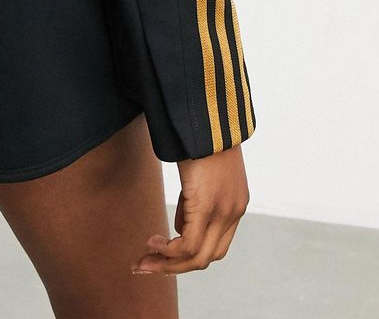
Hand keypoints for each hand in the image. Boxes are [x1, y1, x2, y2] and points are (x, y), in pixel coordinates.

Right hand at [131, 145, 249, 274]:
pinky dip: (168, 250)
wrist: (210, 112)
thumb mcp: (202, 171)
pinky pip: (188, 244)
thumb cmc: (202, 134)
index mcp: (235, 204)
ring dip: (167, 264)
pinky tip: (153, 242)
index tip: (163, 253)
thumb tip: (181, 223)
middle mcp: (234, 212)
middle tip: (145, 266)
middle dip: (173, 267)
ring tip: (143, 260)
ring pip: (197, 257)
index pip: (215, 246)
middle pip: (206, 258)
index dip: (189, 255)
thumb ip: (196, 198)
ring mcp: (224, 210)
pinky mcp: (209, 204)